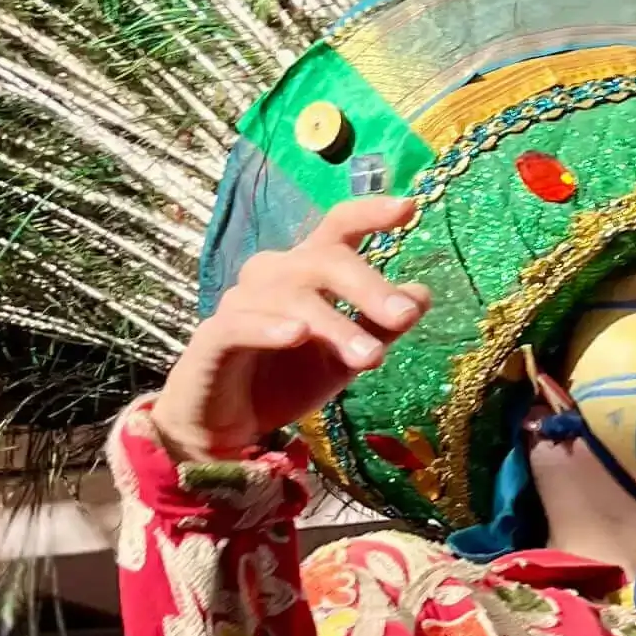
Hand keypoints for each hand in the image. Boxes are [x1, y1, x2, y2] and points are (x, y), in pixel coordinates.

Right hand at [149, 195, 429, 460]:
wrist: (227, 427)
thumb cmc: (286, 380)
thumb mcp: (345, 358)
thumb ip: (380, 327)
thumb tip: (422, 294)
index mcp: (306, 271)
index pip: (336, 228)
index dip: (368, 213)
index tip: (409, 207)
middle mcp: (272, 276)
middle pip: (322, 259)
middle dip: (367, 286)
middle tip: (404, 317)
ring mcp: (239, 304)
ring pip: (291, 298)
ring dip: (334, 325)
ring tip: (370, 357)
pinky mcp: (212, 338)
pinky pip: (240, 324)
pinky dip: (270, 328)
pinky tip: (298, 335)